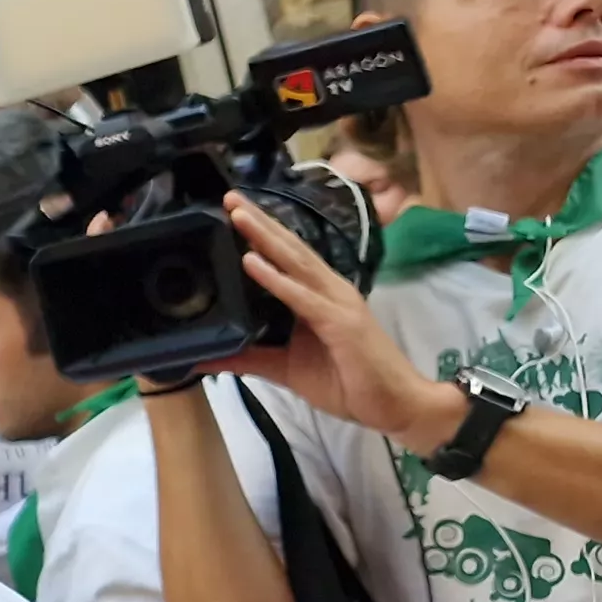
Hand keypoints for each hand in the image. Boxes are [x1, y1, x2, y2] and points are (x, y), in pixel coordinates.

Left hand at [205, 193, 461, 447]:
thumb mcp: (286, 370)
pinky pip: (302, 297)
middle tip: (229, 196)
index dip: (262, 234)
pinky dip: (276, 279)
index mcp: (318, 296)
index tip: (232, 210)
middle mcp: (329, 290)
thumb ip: (249, 359)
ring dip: (264, 237)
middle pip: (290, 249)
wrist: (396, 406)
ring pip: (296, 262)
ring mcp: (337, 303)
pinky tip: (252, 262)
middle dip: (259, 222)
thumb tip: (205, 357)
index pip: (287, 257)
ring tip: (237, 214)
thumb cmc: (348, 382)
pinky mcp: (341, 323)